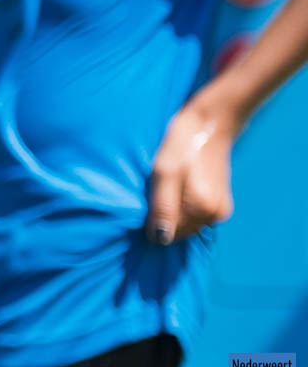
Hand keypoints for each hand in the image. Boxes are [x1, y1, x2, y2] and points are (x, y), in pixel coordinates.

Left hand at [146, 102, 234, 243]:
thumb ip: (162, 207)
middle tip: (156, 192)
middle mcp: (215, 215)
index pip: (170, 235)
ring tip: (167, 189)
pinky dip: (184, 209)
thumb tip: (160, 240)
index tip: (146, 202)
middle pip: (180, 232)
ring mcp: (221, 211)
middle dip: (164, 220)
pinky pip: (196, 217)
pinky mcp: (221, 204)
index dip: (153, 223)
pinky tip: (178, 191)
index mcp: (202, 208)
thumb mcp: (163, 172)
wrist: (209, 126)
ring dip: (174, 215)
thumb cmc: (181, 146)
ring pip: (188, 225)